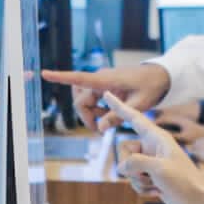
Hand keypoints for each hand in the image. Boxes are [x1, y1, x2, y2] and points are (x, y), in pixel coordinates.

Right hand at [42, 64, 171, 129]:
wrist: (160, 76)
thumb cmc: (151, 87)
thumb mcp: (139, 106)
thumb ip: (119, 117)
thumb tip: (99, 128)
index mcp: (107, 80)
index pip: (79, 78)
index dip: (60, 77)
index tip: (44, 74)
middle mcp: (100, 78)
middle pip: (80, 100)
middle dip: (85, 116)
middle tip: (100, 129)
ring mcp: (101, 81)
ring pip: (84, 101)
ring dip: (91, 113)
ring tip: (109, 119)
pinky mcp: (103, 85)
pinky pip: (91, 99)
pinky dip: (97, 110)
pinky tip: (110, 114)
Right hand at [101, 94, 203, 203]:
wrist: (196, 201)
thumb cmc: (184, 181)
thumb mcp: (159, 169)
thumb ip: (136, 162)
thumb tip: (122, 167)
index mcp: (157, 137)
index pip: (134, 118)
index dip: (120, 107)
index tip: (107, 94)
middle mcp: (152, 146)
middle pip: (124, 150)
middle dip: (131, 167)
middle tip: (148, 175)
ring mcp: (150, 161)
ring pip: (127, 168)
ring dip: (138, 181)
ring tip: (157, 185)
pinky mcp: (150, 176)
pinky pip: (133, 180)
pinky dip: (142, 189)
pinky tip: (158, 192)